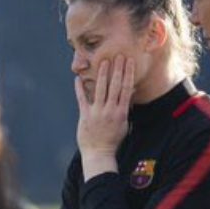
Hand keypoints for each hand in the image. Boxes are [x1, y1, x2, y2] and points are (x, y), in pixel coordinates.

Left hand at [76, 56, 134, 179]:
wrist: (99, 153)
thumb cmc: (113, 139)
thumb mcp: (124, 123)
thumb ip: (125, 107)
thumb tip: (131, 92)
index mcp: (122, 111)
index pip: (126, 88)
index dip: (128, 73)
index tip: (129, 61)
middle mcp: (110, 110)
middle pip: (115, 85)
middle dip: (117, 69)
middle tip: (118, 55)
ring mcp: (97, 112)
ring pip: (100, 89)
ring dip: (102, 74)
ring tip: (103, 61)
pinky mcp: (85, 115)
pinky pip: (82, 99)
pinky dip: (79, 88)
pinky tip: (78, 78)